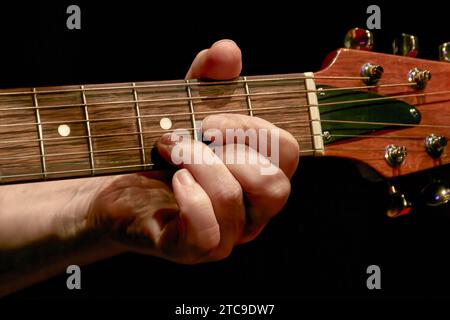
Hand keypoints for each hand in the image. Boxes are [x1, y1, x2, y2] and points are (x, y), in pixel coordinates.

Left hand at [87, 40, 299, 263]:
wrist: (115, 186)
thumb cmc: (163, 150)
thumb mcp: (188, 106)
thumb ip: (210, 78)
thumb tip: (227, 50)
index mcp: (261, 175)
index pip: (287, 152)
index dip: (252, 128)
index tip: (209, 117)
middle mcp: (253, 210)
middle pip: (274, 186)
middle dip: (229, 148)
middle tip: (192, 134)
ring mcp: (227, 235)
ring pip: (233, 200)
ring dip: (197, 162)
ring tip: (169, 150)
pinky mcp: (193, 249)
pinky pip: (208, 233)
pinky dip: (190, 198)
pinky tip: (174, 180)